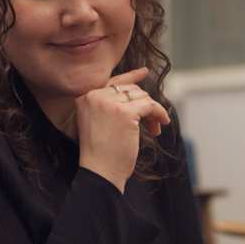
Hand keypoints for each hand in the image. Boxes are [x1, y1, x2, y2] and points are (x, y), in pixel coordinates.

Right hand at [75, 68, 169, 193]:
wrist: (99, 172)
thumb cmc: (100, 152)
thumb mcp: (98, 121)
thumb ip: (110, 102)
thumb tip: (137, 83)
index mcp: (84, 97)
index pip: (112, 81)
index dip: (131, 76)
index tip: (145, 71)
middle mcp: (93, 96)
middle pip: (129, 88)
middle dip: (144, 103)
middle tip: (150, 123)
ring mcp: (108, 103)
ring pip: (141, 96)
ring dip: (152, 111)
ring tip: (153, 128)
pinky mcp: (124, 113)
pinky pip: (150, 105)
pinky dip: (159, 114)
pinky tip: (160, 125)